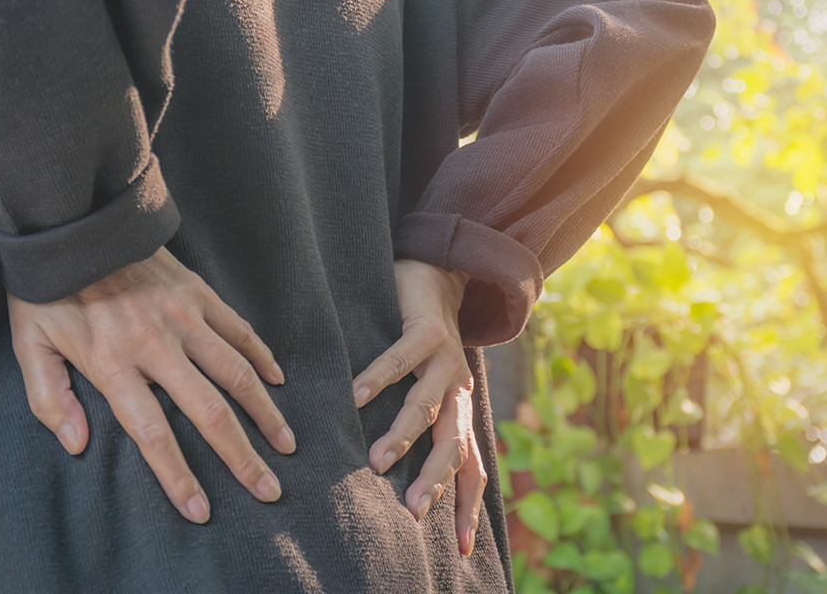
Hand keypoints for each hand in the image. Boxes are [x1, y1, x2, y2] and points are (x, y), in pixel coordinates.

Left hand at [8, 246, 294, 523]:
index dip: (179, 476)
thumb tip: (77, 444)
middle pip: (209, 411)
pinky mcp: (198, 293)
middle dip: (242, 457)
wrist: (74, 222)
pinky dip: (262, 357)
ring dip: (265, 413)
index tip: (201, 509)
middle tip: (268, 488)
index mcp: (113, 364)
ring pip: (236, 372)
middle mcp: (156, 344)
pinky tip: (277, 381)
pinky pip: (240, 330)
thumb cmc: (47, 291)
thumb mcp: (29, 345)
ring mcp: (183, 316)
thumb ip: (49, 397)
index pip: (153, 433)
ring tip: (286, 443)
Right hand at [352, 259, 487, 555]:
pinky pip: (401, 359)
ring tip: (377, 461)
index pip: (470, 468)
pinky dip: (378, 379)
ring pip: (426, 406)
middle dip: (435, 481)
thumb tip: (385, 476)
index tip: (462, 549)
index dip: (467, 507)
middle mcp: (459, 391)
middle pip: (454, 446)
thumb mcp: (429, 390)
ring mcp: (446, 361)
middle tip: (412, 511)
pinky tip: (356, 397)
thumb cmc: (424, 343)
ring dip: (402, 436)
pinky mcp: (428, 332)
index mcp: (460, 411)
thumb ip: (419, 427)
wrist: (439, 276)